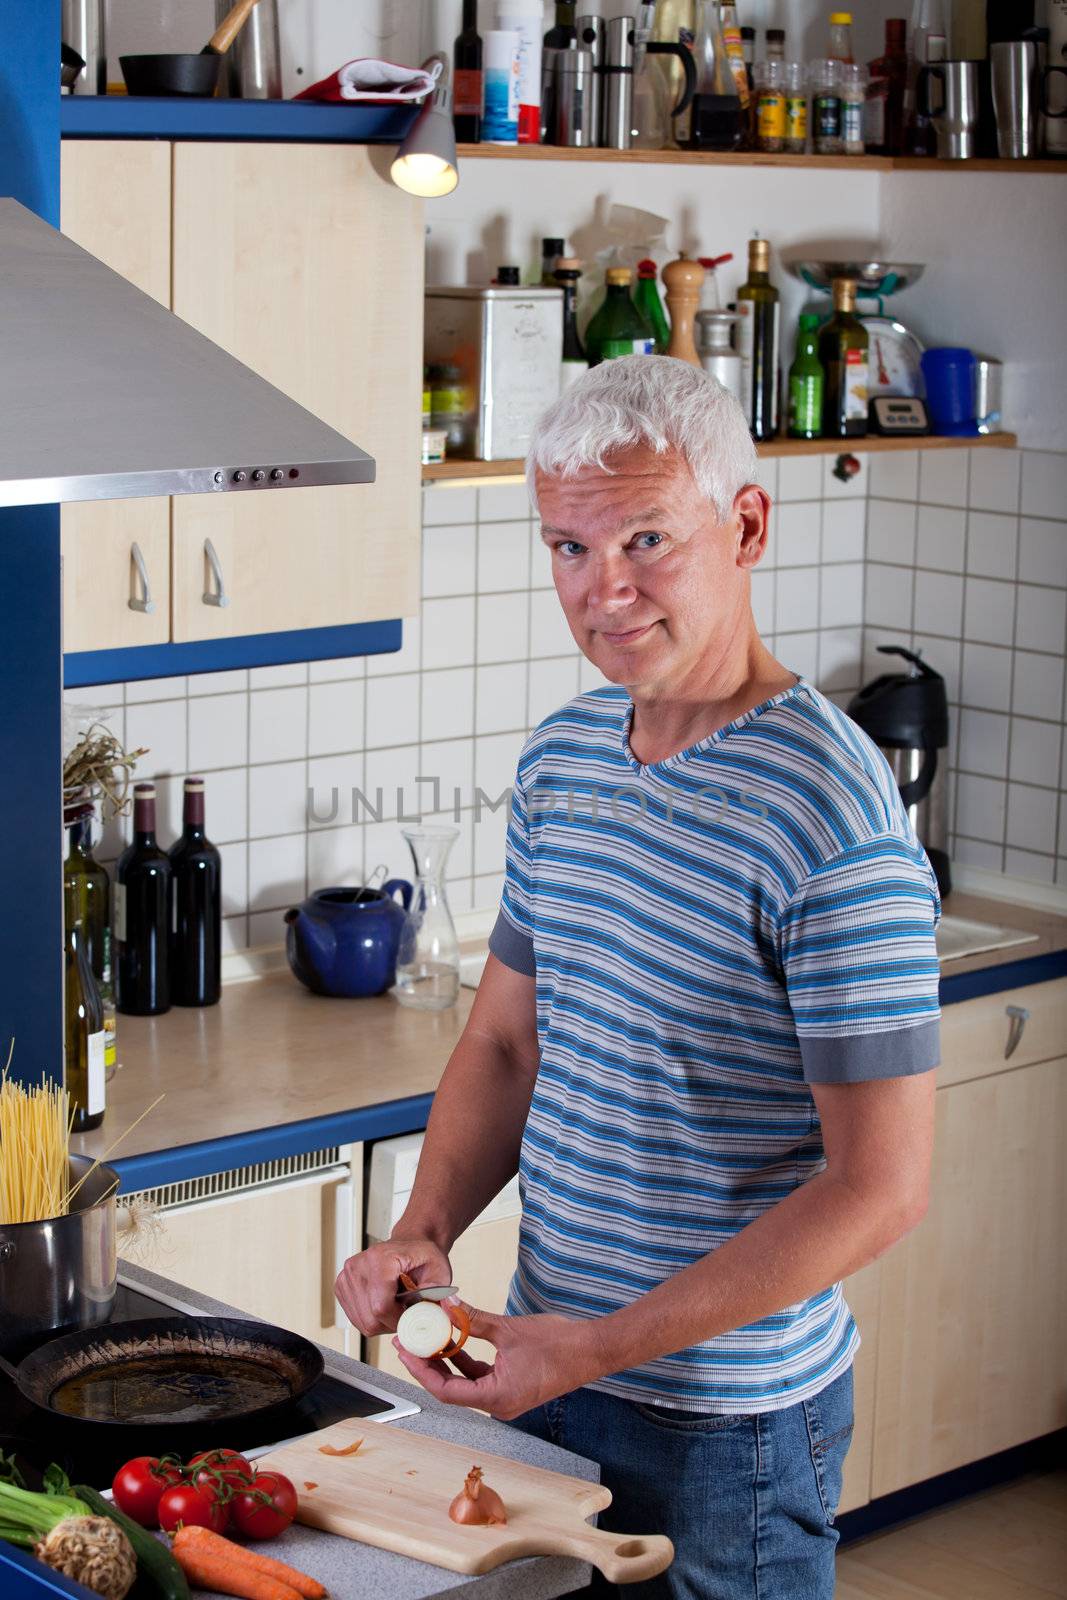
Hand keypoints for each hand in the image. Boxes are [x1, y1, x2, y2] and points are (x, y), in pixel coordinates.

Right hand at [334, 1236, 452, 1336]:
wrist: (410, 1243)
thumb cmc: (422, 1256)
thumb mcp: (439, 1268)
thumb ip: (435, 1289)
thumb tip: (424, 1307)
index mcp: (380, 1259)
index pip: (381, 1307)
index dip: (399, 1320)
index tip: (411, 1316)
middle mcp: (358, 1266)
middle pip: (370, 1319)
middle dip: (391, 1323)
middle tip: (406, 1310)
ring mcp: (346, 1276)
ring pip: (362, 1322)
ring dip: (382, 1322)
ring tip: (396, 1305)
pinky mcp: (341, 1286)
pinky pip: (356, 1318)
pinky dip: (372, 1318)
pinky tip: (385, 1304)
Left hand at [392, 1303, 605, 1421]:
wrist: (591, 1350)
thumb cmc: (558, 1345)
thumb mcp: (508, 1329)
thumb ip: (474, 1319)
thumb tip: (447, 1305)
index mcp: (496, 1398)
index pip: (446, 1391)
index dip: (422, 1371)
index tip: (407, 1352)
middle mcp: (498, 1405)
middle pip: (451, 1389)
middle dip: (428, 1365)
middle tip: (409, 1343)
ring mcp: (505, 1398)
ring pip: (464, 1384)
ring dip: (445, 1362)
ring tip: (426, 1338)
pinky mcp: (511, 1388)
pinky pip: (479, 1378)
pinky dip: (464, 1361)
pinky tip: (453, 1340)